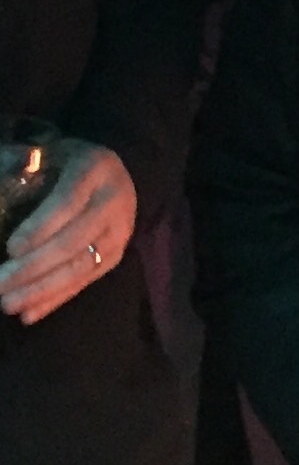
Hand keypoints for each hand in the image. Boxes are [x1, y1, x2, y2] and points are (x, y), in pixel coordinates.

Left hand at [0, 141, 136, 324]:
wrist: (120, 174)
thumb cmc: (73, 162)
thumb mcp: (53, 150)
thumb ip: (26, 159)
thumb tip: (3, 170)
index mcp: (95, 170)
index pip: (67, 202)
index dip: (40, 227)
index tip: (10, 248)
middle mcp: (113, 202)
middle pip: (72, 242)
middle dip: (33, 267)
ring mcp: (118, 233)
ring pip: (79, 268)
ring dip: (42, 291)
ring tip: (8, 304)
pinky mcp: (116, 257)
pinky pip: (84, 283)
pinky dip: (55, 300)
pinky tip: (29, 314)